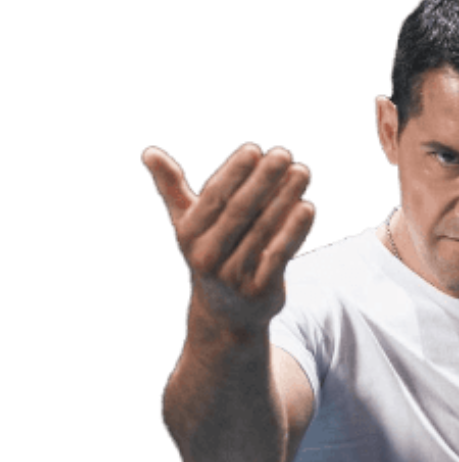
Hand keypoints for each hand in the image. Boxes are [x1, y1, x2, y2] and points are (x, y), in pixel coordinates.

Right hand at [142, 143, 316, 332]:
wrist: (228, 312)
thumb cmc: (211, 252)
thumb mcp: (189, 223)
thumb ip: (171, 187)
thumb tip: (149, 151)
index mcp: (190, 234)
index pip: (215, 198)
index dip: (235, 173)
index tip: (255, 149)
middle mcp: (208, 256)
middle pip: (240, 211)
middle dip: (263, 180)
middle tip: (283, 154)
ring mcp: (234, 275)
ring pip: (263, 230)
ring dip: (285, 198)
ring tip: (302, 171)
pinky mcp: (260, 289)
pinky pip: (279, 255)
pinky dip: (294, 231)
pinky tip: (308, 207)